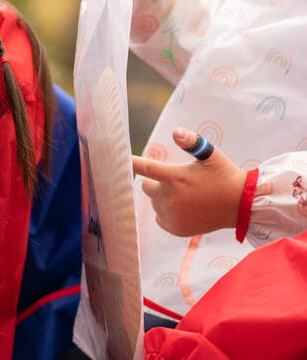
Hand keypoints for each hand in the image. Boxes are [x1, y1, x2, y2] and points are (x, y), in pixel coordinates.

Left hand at [132, 127, 246, 236]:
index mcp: (175, 177)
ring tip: (186, 196)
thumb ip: (193, 143)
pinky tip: (186, 208)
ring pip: (154, 202)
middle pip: (146, 186)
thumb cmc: (224, 176)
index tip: (120, 160)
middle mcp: (169, 198)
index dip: (131, 163)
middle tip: (178, 181)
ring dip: (162, 198)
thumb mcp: (211, 156)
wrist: (241, 206)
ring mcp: (171, 215)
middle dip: (157, 182)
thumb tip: (176, 131)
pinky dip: (167, 213)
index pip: (145, 168)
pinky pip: (160, 218)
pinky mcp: (174, 228)